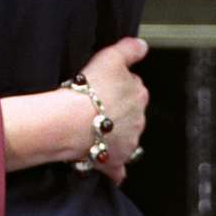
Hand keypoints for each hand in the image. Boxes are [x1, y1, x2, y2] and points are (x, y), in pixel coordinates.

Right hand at [78, 37, 148, 183]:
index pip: (134, 87)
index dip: (119, 85)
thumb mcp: (110, 57)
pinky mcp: (114, 161)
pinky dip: (115, 170)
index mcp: (138, 95)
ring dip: (115, 135)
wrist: (72, 122)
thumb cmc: (89, 89)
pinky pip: (117, 168)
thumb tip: (143, 46)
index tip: (105, 86)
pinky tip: (109, 169)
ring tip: (94, 130)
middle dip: (118, 111)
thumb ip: (129, 49)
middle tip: (97, 106)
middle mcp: (138, 120)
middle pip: (130, 113)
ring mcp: (127, 142)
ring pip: (125, 138)